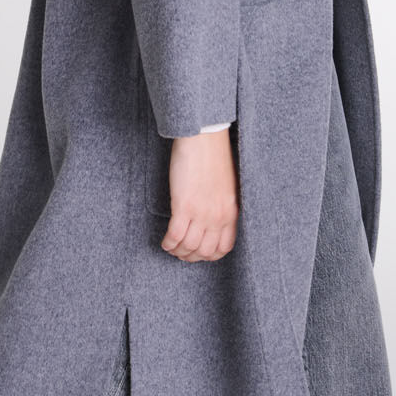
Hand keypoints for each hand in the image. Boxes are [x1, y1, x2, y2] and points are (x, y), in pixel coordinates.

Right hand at [160, 129, 238, 261]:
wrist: (204, 138)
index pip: (223, 248)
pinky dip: (168, 242)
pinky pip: (175, 235)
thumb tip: (212, 221)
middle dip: (191, 256)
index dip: (210, 256)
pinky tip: (165, 241)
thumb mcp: (227, 187)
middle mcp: (218, 217)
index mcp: (231, 212)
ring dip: (178, 251)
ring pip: (188, 246)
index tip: (200, 253)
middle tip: (182, 253)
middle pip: (204, 251)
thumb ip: (222, 207)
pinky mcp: (184, 206)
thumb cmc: (214, 157)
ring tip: (171, 247)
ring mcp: (201, 213)